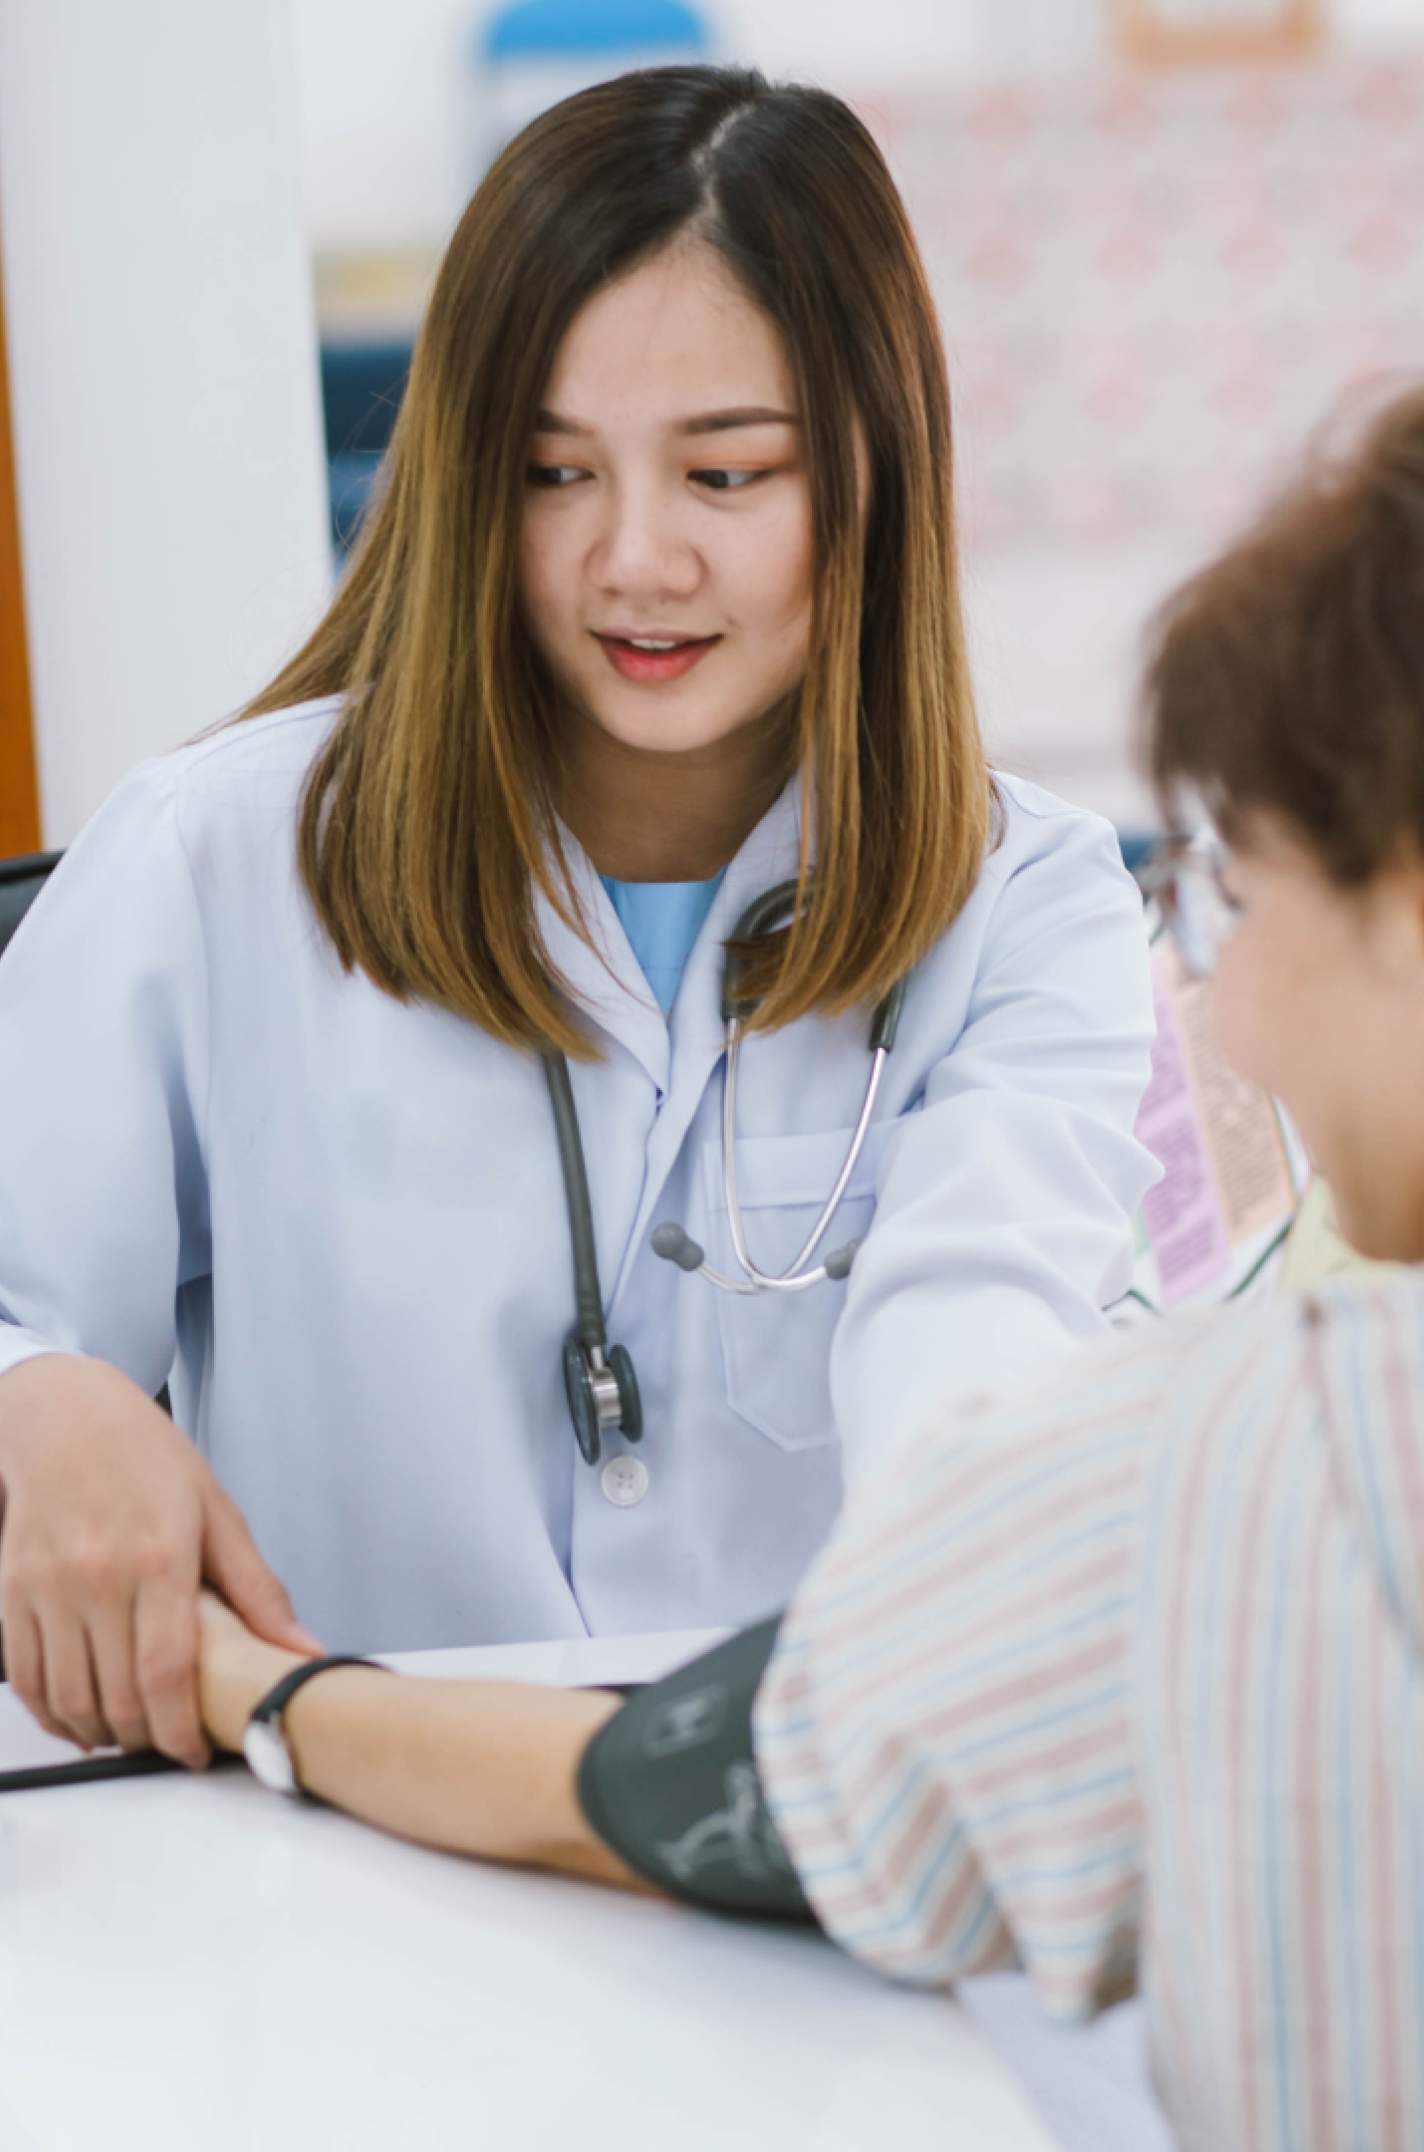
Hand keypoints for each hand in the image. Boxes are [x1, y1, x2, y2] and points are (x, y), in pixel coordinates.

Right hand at [0, 1355, 320, 1765]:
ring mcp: (49, 1586)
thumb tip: (301, 1648)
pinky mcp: (13, 1591)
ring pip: (69, 1695)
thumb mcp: (216, 1511)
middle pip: (117, 1694)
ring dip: (100, 1734)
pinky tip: (79, 1721)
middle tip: (170, 1744)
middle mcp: (100, 1575)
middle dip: (147, 1738)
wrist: (64, 1416)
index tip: (197, 1753)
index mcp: (160, 1555)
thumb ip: (257, 1590)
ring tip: (131, 1736)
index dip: (180, 1728)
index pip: (167, 1669)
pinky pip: (26, 1675)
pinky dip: (51, 1713)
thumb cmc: (146, 1457)